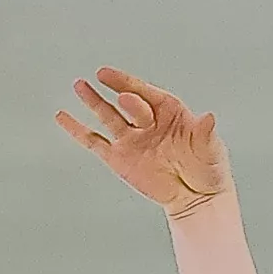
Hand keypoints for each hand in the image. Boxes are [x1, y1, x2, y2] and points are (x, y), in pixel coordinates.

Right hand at [55, 69, 231, 219]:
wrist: (197, 197)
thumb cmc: (207, 168)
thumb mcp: (210, 148)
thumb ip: (204, 132)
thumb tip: (208, 117)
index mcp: (168, 110)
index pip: (144, 92)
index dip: (127, 83)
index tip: (109, 76)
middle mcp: (146, 120)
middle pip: (127, 106)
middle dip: (121, 99)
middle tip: (109, 87)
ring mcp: (130, 139)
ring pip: (107, 116)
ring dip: (93, 101)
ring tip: (79, 86)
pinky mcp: (118, 158)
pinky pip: (94, 142)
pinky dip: (77, 130)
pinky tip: (62, 117)